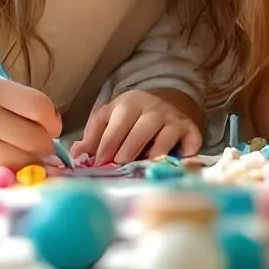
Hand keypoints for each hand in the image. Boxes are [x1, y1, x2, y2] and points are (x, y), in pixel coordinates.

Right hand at [0, 76, 60, 176]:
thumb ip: (20, 103)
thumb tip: (54, 128)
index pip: (40, 106)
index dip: (53, 120)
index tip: (50, 125)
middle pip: (37, 137)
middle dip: (46, 143)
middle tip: (40, 143)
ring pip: (24, 158)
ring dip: (32, 159)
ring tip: (22, 152)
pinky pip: (6, 171)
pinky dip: (13, 169)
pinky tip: (5, 160)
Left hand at [80, 88, 202, 163]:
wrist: (166, 103)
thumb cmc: (131, 120)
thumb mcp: (110, 121)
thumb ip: (93, 138)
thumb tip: (76, 155)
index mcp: (128, 104)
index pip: (117, 122)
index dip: (107, 143)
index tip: (99, 162)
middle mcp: (153, 108)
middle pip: (142, 125)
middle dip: (129, 147)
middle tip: (118, 166)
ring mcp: (174, 118)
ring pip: (166, 131)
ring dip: (155, 150)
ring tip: (144, 166)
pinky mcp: (191, 129)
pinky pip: (191, 140)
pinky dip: (186, 152)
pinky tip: (175, 164)